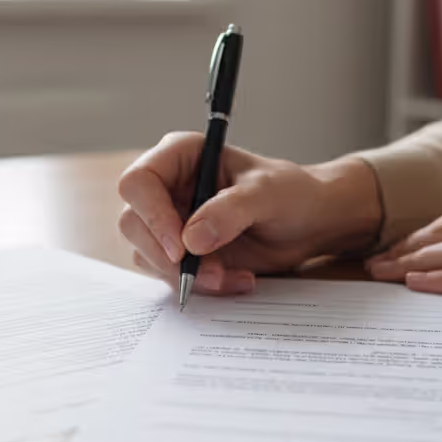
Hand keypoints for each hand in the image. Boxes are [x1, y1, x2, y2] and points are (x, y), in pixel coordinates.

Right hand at [118, 132, 380, 294]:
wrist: (308, 223)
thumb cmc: (291, 193)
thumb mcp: (267, 194)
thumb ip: (231, 211)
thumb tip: (190, 240)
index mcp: (181, 156)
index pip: (139, 182)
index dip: (152, 215)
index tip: (180, 248)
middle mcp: (167, 187)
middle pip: (134, 224)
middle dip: (168, 257)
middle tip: (209, 273)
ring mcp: (169, 221)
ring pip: (147, 254)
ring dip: (188, 275)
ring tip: (231, 277)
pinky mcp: (179, 252)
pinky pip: (170, 275)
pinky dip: (201, 285)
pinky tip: (234, 279)